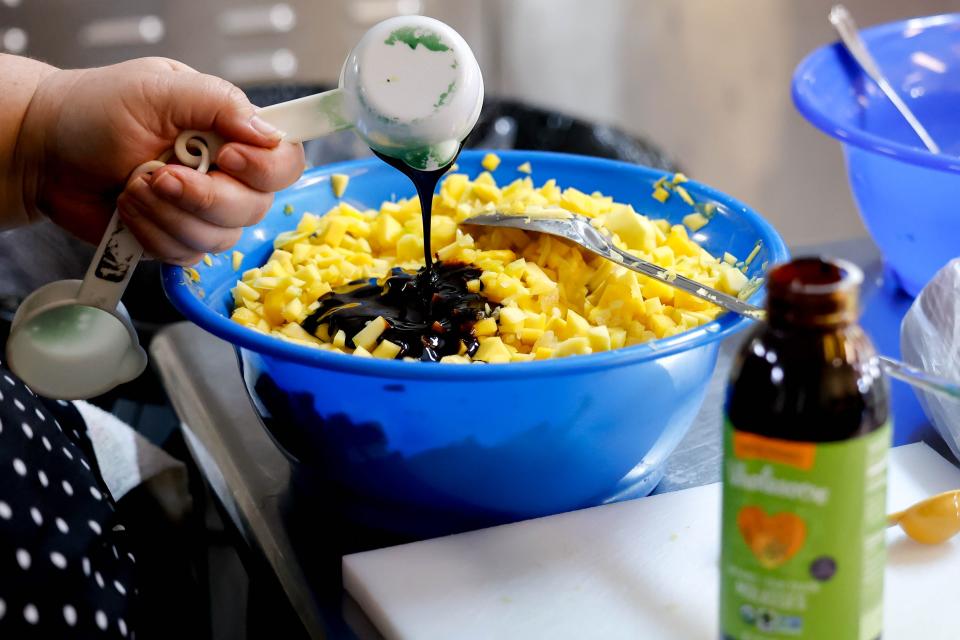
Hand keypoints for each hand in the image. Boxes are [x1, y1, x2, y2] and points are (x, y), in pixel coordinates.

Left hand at [19, 57, 304, 264]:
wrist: (46, 152)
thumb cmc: (94, 111)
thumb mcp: (156, 88)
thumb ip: (218, 102)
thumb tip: (268, 133)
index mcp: (231, 132)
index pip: (285, 160)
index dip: (266, 170)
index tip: (225, 160)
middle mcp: (227, 175)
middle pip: (256, 208)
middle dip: (202, 197)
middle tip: (159, 174)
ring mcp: (204, 211)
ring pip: (221, 239)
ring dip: (169, 215)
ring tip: (133, 185)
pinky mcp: (178, 239)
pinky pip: (188, 255)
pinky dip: (152, 233)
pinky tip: (128, 208)